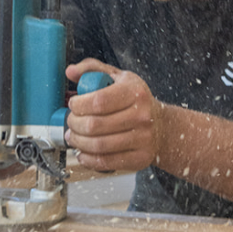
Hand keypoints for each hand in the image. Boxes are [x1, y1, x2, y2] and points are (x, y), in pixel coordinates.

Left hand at [65, 59, 163, 174]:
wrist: (162, 126)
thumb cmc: (136, 101)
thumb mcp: (119, 78)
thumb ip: (93, 69)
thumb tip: (71, 71)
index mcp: (135, 92)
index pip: (98, 101)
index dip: (78, 105)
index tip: (73, 105)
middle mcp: (141, 116)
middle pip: (94, 125)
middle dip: (74, 124)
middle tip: (70, 122)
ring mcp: (142, 139)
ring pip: (98, 145)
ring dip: (78, 142)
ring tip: (73, 137)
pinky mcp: (140, 158)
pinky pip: (106, 162)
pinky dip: (88, 159)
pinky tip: (83, 152)